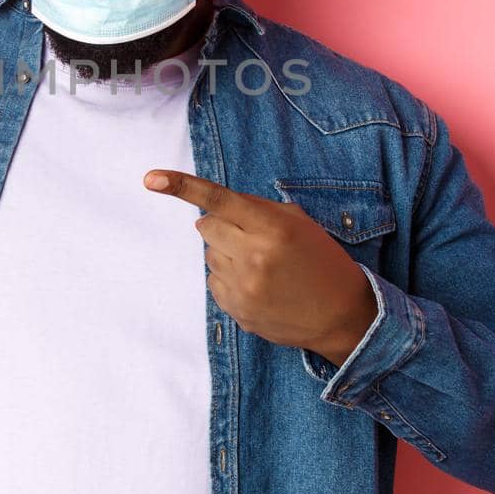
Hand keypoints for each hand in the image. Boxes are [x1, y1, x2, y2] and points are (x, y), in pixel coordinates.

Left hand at [143, 168, 377, 365]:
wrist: (343, 315)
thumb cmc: (322, 261)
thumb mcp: (299, 223)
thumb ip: (256, 210)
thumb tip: (210, 211)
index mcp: (272, 228)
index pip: (219, 200)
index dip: (182, 186)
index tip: (151, 178)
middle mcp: (254, 257)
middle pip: (206, 227)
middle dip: (221, 226)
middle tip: (249, 235)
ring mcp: (243, 287)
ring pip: (209, 255)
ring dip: (226, 253)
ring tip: (261, 265)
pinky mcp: (237, 311)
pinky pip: (213, 282)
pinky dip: (228, 278)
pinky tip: (257, 284)